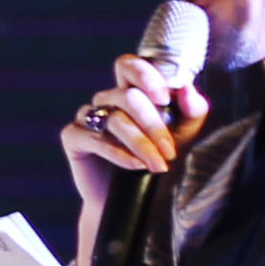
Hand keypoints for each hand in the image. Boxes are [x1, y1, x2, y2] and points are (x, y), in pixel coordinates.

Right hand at [58, 55, 208, 192]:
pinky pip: (95, 139)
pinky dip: (118, 154)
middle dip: (153, 125)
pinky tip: (136, 166)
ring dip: (141, 144)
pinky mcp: (72, 137)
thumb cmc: (160, 160)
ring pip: (114, 119)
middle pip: (127, 96)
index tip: (165, 98)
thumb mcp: (185, 135)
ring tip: (159, 166)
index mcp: (131, 90)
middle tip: (170, 151)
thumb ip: (192, 110)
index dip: (146, 76)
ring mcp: (87, 117)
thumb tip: (186, 87)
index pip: (130, 65)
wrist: (134, 200)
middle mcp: (107, 99)